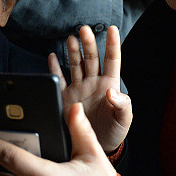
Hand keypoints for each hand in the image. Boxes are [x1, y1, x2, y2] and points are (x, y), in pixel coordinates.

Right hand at [52, 25, 131, 152]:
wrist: (96, 146)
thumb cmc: (114, 131)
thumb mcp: (124, 120)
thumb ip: (123, 105)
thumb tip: (112, 90)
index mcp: (109, 85)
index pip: (112, 60)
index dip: (112, 44)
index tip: (113, 29)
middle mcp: (93, 83)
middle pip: (91, 58)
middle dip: (88, 43)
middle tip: (84, 30)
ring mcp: (79, 89)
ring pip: (76, 64)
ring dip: (73, 51)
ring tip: (71, 39)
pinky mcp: (65, 97)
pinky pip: (59, 79)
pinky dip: (54, 67)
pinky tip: (52, 56)